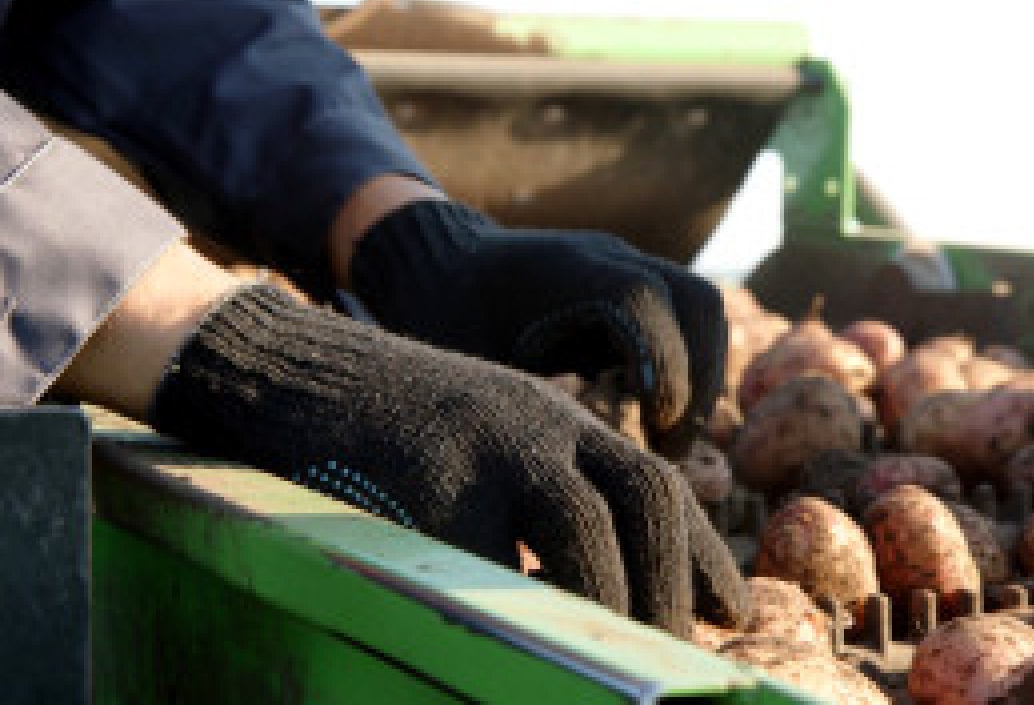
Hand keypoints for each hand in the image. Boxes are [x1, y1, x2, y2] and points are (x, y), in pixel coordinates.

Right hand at [149, 285, 748, 635]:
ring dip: (608, 610)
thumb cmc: (393, 421)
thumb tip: (598, 579)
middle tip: (675, 655)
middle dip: (669, 589)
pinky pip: (488, 566)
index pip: (657, 482)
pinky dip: (516, 614)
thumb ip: (546, 486)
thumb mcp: (490, 435)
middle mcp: (535, 424)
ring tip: (611, 664)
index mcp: (557, 418)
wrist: (299, 369)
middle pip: (639, 501)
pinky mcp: (423, 479)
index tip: (733, 611)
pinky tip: (520, 641)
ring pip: (582, 536)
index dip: (703, 555)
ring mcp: (481, 447)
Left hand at [350, 200, 726, 456]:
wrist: (434, 264)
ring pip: (702, 308)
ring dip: (703, 376)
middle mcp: (606, 256)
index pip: (643, 304)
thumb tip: (582, 488)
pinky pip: (689, 315)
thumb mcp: (476, 370)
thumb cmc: (446, 321)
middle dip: (699, 383)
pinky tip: (656, 415)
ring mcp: (625, 262)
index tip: (653, 443)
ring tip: (667, 438)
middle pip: (697, 302)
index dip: (662, 373)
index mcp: (564, 269)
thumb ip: (531, 415)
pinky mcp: (632, 281)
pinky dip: (690, 364)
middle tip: (668, 450)